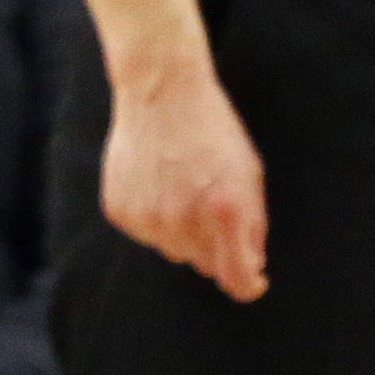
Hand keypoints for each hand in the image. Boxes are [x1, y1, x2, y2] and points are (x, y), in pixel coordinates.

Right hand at [103, 57, 268, 301]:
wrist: (161, 91)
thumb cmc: (213, 129)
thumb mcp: (249, 173)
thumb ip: (254, 226)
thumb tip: (251, 269)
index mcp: (225, 211)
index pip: (237, 279)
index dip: (248, 283)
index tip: (252, 278)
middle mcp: (184, 221)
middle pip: (203, 264)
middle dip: (213, 244)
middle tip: (209, 202)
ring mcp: (147, 218)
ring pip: (172, 249)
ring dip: (182, 231)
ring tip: (180, 185)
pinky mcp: (120, 211)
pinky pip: (144, 233)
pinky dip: (153, 217)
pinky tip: (156, 182)